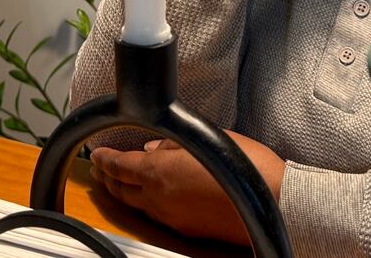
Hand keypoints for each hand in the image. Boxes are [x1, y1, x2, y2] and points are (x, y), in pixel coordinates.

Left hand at [90, 132, 286, 244]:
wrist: (273, 203)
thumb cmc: (247, 168)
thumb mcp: (208, 140)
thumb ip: (174, 143)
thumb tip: (154, 145)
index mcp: (160, 171)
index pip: (120, 165)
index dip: (105, 158)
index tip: (97, 154)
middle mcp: (159, 198)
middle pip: (121, 189)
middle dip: (107, 177)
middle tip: (99, 169)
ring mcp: (171, 217)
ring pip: (136, 205)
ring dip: (123, 191)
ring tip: (117, 183)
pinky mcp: (185, 229)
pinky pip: (154, 215)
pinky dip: (143, 202)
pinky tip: (150, 196)